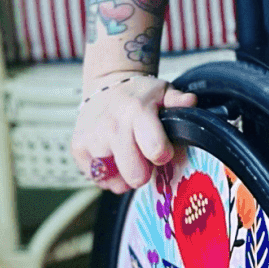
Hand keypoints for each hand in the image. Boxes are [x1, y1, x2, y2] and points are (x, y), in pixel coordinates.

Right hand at [71, 71, 197, 193]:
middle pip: (135, 175)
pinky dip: (109, 175)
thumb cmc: (138, 94)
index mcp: (136, 111)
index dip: (163, 155)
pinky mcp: (78, 149)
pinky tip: (114, 156)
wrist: (106, 86)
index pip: (155, 150)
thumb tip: (190, 101)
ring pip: (116, 181)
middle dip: (145, 172)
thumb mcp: (163, 91)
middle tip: (145, 155)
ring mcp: (92, 139)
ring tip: (128, 152)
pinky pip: (99, 180)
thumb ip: (179, 100)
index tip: (163, 150)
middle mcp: (112, 126)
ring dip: (126, 173)